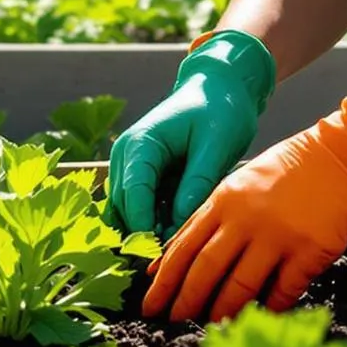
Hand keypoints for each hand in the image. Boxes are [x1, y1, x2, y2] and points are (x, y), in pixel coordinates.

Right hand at [107, 29, 275, 237]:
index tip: (166, 255)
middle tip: (178, 260)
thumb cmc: (221, 109)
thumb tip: (180, 224)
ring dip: (150, 233)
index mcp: (140, 145)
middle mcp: (127, 157)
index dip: (145, 229)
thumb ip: (197, 182)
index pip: (132, 196)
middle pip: (124, 210)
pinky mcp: (145, 177)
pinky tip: (182, 234)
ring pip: (129, 214)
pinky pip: (142, 209)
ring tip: (182, 249)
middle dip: (147, 237)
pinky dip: (157, 225)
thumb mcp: (216, 145)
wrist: (221, 87)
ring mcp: (132, 167)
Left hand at [139, 96, 346, 322]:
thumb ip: (203, 220)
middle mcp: (246, 220)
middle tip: (172, 323)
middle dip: (185, 302)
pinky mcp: (309, 251)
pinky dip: (268, 309)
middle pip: (205, 271)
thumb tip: (164, 262)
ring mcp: (278, 236)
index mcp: (223, 201)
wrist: (341, 157)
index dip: (163, 282)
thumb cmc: (285, 172)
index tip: (149, 306)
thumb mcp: (236, 185)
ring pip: (240, 287)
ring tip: (211, 327)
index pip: (183, 248)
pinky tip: (258, 319)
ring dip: (222, 312)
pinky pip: (282, 291)